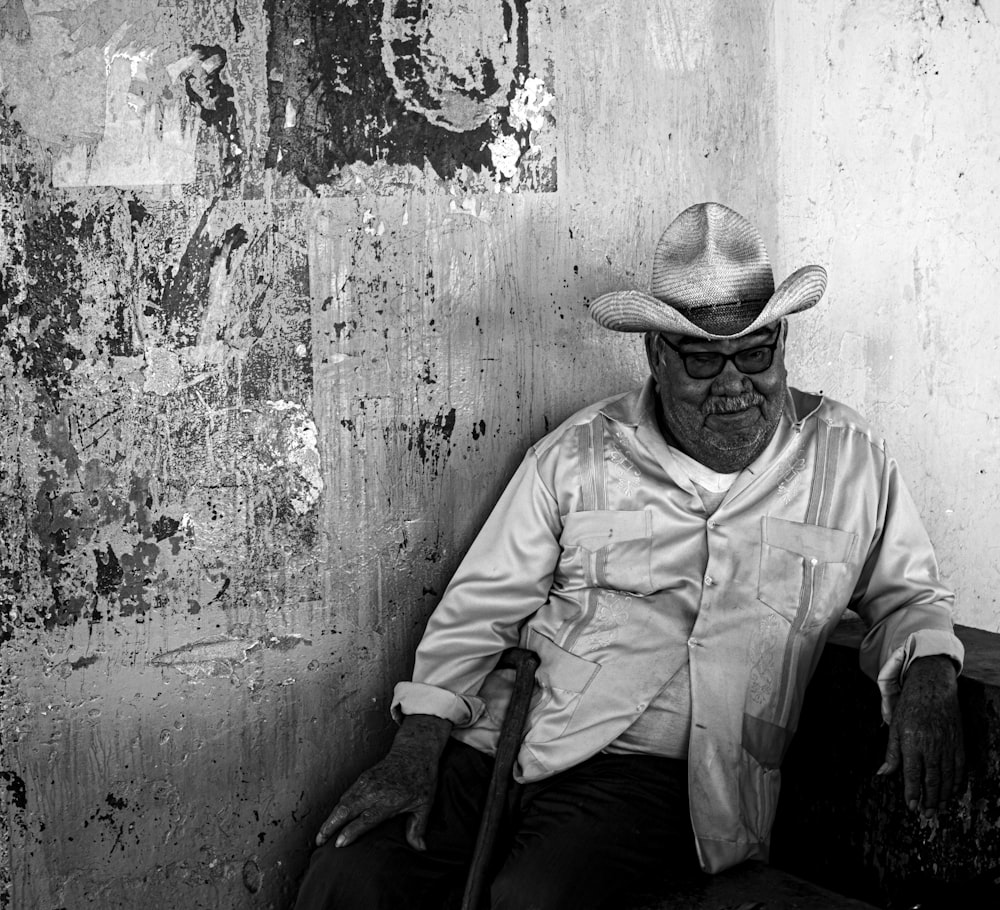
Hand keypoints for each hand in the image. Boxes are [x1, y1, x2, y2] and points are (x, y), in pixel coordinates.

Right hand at [315, 714, 452, 849]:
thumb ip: (418, 827)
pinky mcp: (363, 777)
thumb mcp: (425, 803)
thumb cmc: (421, 777)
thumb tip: (420, 849)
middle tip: (320, 842)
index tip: (339, 843)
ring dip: (330, 818)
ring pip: (343, 801)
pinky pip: (346, 794)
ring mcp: (366, 782)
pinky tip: (332, 818)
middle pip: (347, 809)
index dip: (352, 831)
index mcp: (389, 799)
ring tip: (320, 834)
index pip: (366, 818)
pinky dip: (336, 807)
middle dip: (331, 826)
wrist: (415, 750)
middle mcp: (374, 790)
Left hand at [878, 655, 964, 815]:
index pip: (913, 775)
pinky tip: (953, 793)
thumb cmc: (910, 707)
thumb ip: (891, 753)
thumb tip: (883, 773)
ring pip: (947, 777)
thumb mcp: (895, 727)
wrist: (933, 687)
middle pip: (932, 780)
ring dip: (943, 796)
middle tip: (926, 815)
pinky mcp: (959, 744)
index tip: (912, 808)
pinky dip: (957, 783)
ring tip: (938, 809)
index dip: (913, 793)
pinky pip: (960, 769)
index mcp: (913, 742)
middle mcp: (932, 746)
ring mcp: (948, 745)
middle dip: (929, 800)